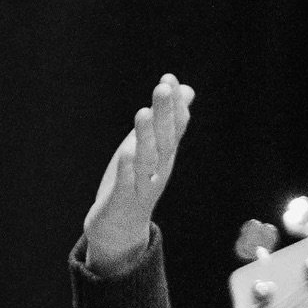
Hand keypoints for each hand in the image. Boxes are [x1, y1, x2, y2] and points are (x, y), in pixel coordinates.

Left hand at [83, 74, 192, 273]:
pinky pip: (127, 183)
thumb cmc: (135, 181)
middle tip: (162, 88)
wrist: (120, 229)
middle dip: (164, 113)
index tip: (168, 78)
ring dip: (146, 136)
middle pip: (164, 139)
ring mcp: (142, 185)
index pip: (175, 126)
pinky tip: (126, 151)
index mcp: (165, 154)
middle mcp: (159, 168)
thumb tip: (187, 89)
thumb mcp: (153, 147)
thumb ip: (168, 119)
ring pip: (147, 159)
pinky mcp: (123, 200)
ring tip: (143, 112)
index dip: (173, 103)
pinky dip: (127, 168)